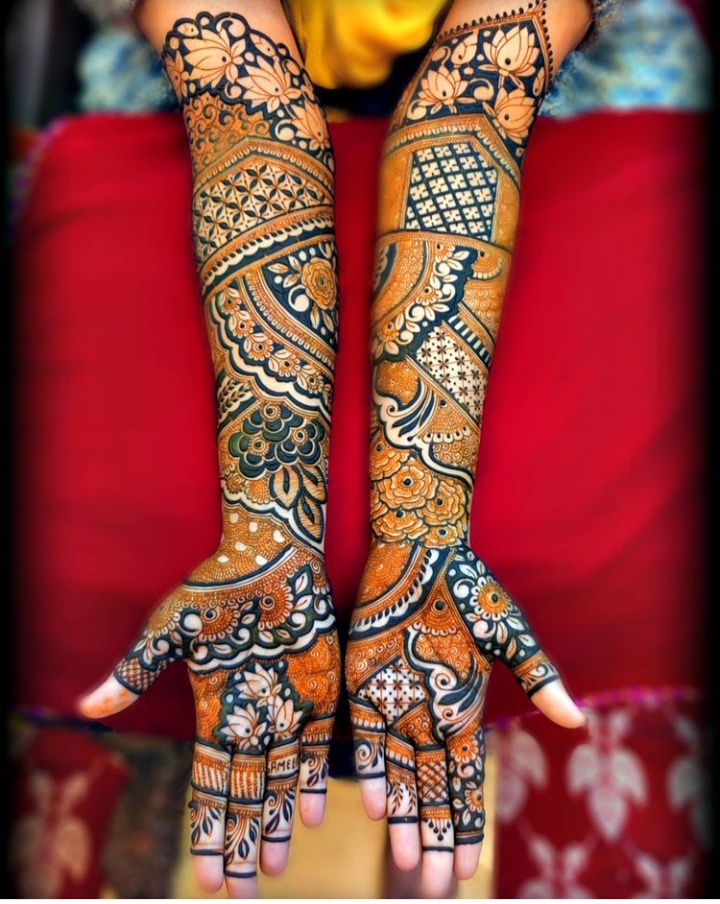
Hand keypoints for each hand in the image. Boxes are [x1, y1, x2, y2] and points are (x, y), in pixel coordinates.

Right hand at [79, 523, 339, 896]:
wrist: (272, 554)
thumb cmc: (217, 584)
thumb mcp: (171, 628)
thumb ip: (137, 671)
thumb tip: (85, 707)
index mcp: (214, 709)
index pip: (209, 784)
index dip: (207, 830)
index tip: (207, 877)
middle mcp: (250, 718)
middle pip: (245, 795)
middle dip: (242, 845)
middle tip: (242, 897)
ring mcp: (287, 706)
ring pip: (281, 781)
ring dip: (276, 825)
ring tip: (274, 871)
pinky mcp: (320, 690)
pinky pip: (317, 745)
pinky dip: (312, 780)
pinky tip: (309, 816)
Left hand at [346, 540, 583, 896]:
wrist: (419, 551)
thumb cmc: (469, 588)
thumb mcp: (507, 632)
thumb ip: (537, 676)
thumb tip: (575, 720)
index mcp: (462, 710)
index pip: (465, 782)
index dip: (466, 825)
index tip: (468, 870)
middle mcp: (426, 716)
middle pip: (432, 791)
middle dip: (436, 839)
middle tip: (436, 888)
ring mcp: (393, 703)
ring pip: (398, 776)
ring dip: (405, 820)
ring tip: (411, 865)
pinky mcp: (362, 685)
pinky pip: (364, 738)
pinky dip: (371, 771)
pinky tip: (377, 807)